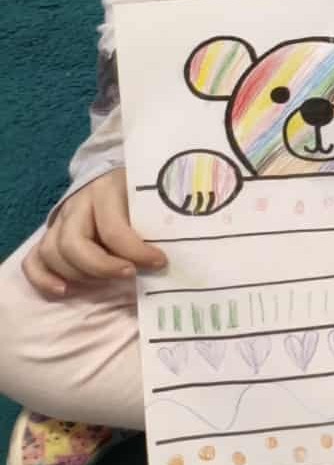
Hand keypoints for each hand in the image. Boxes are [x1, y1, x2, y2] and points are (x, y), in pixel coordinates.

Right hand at [23, 168, 165, 296]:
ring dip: (78, 274)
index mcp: (106, 191)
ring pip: (51, 252)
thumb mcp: (153, 197)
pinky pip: (33, 258)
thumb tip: (168, 259)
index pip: (113, 229)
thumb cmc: (142, 191)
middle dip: (101, 267)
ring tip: (105, 283)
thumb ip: (158, 222)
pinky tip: (63, 290)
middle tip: (129, 274)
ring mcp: (60, 220)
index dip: (135, 251)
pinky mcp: (50, 234)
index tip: (159, 262)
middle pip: (73, 244)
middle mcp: (77, 204)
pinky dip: (43, 278)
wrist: (118, 174)